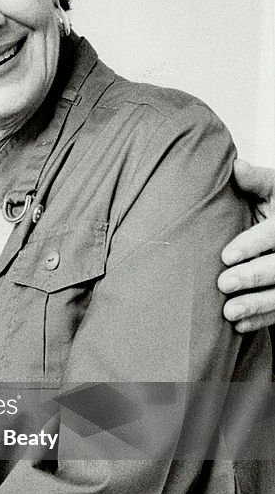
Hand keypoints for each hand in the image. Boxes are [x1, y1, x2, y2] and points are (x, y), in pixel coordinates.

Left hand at [219, 160, 274, 331]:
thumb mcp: (274, 189)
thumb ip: (257, 181)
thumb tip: (236, 167)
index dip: (253, 243)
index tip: (226, 255)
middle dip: (253, 276)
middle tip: (223, 283)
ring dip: (257, 305)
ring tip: (229, 312)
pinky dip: (262, 319)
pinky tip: (240, 326)